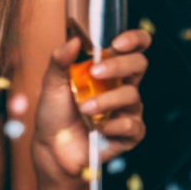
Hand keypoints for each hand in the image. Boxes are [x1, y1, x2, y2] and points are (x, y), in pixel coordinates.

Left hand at [31, 28, 149, 182]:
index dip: (134, 39)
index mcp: (109, 70)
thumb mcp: (51, 84)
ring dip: (106, 100)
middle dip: (119, 65)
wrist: (51, 149)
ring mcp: (128, 109)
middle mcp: (122, 86)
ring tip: (84, 109)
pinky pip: (132, 125)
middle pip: (139, 64)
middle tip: (95, 72)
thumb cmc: (54, 115)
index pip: (133, 47)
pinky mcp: (130, 133)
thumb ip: (60, 60)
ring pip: (132, 95)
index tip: (117, 43)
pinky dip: (115, 126)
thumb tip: (73, 40)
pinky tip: (99, 129)